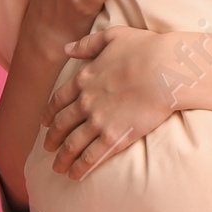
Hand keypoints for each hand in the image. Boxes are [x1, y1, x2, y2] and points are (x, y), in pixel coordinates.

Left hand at [45, 27, 181, 178]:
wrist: (165, 69)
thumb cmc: (145, 49)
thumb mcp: (112, 37)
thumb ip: (87, 44)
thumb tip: (67, 49)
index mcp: (84, 79)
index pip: (59, 100)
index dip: (50, 113)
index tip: (46, 123)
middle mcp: (85, 102)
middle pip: (61, 124)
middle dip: (52, 138)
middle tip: (48, 148)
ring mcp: (98, 121)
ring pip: (72, 144)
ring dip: (62, 158)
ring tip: (57, 168)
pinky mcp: (114, 137)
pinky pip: (91, 156)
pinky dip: (80, 167)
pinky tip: (75, 175)